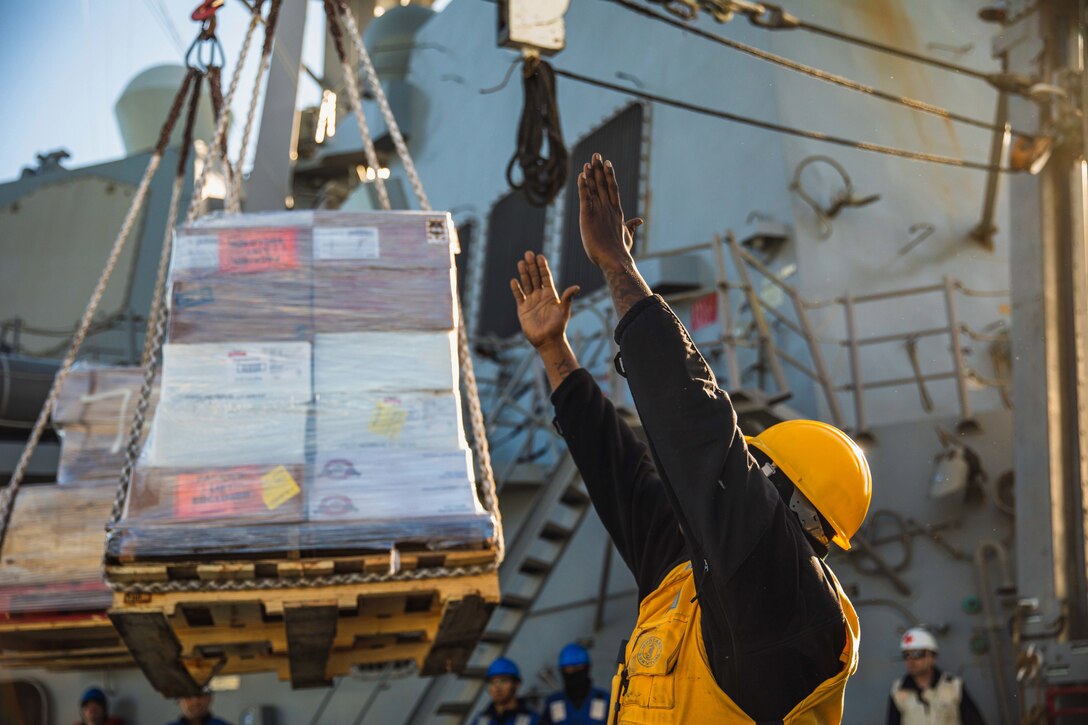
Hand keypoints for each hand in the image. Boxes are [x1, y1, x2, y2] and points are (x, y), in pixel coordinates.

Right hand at [510, 251, 578, 349]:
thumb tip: (576, 286)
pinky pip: (519, 296)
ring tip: (521, 262)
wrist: (548, 341)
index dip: (543, 267)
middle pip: (535, 277)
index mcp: (551, 294)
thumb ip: (567, 298)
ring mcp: (531, 301)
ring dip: (524, 273)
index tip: (540, 257)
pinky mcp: (523, 309)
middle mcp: (540, 295)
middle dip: (532, 266)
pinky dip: (516, 289)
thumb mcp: (564, 311)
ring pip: (526, 284)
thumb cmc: (558, 326)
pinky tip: (514, 280)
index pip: (546, 277)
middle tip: (528, 254)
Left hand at [578, 153, 642, 268]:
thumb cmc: (620, 252)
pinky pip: (585, 197)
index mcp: (616, 212)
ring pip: (595, 188)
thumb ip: (631, 226)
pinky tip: (581, 175)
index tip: (606, 163)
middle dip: (599, 169)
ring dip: (591, 173)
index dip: (609, 175)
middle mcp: (608, 208)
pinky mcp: (588, 216)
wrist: (615, 260)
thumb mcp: (627, 236)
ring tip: (589, 160)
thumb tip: (639, 221)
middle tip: (597, 155)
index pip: (612, 189)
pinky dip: (583, 185)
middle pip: (604, 184)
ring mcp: (599, 211)